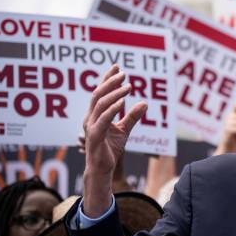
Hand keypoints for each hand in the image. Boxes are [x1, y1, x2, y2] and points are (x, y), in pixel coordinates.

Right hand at [82, 65, 146, 216]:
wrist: (102, 169)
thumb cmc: (110, 149)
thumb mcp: (124, 130)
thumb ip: (132, 117)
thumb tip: (145, 102)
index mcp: (95, 115)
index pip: (100, 92)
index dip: (107, 78)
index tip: (117, 66)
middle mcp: (90, 118)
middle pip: (98, 94)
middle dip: (110, 81)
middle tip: (123, 72)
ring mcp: (90, 127)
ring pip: (100, 104)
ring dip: (114, 93)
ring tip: (128, 86)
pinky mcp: (94, 136)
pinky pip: (102, 120)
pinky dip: (112, 109)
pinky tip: (122, 102)